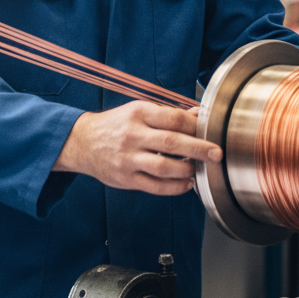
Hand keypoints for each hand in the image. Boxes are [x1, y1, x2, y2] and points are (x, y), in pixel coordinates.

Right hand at [53, 100, 221, 195]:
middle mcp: (132, 135)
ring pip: (164, 167)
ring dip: (186, 169)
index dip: (195, 125)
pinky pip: (155, 186)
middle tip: (216, 153)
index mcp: (137, 113)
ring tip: (196, 168)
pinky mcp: (125, 179)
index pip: (172, 118)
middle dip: (199, 148)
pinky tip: (186, 183)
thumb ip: (167, 114)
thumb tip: (198, 114)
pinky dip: (174, 187)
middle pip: (172, 142)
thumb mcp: (138, 110)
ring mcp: (128, 159)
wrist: (82, 142)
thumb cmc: (116, 125)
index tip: (209, 130)